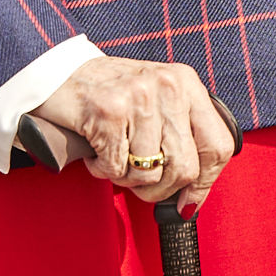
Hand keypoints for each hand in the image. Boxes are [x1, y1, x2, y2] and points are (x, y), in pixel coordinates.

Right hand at [29, 55, 236, 211]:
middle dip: (160, 190)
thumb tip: (192, 199)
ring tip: (115, 158)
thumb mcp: (157, 102)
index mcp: (187, 83)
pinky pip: (116, 169)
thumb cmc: (111, 96)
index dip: (205, 183)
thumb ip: (180, 138)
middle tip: (140, 184)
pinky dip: (103, 171)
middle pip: (185, 167)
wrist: (57, 73)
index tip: (188, 202)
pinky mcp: (109, 111)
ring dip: (127, 179)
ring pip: (149, 173)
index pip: (218, 145)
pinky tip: (97, 152)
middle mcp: (169, 86)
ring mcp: (140, 96)